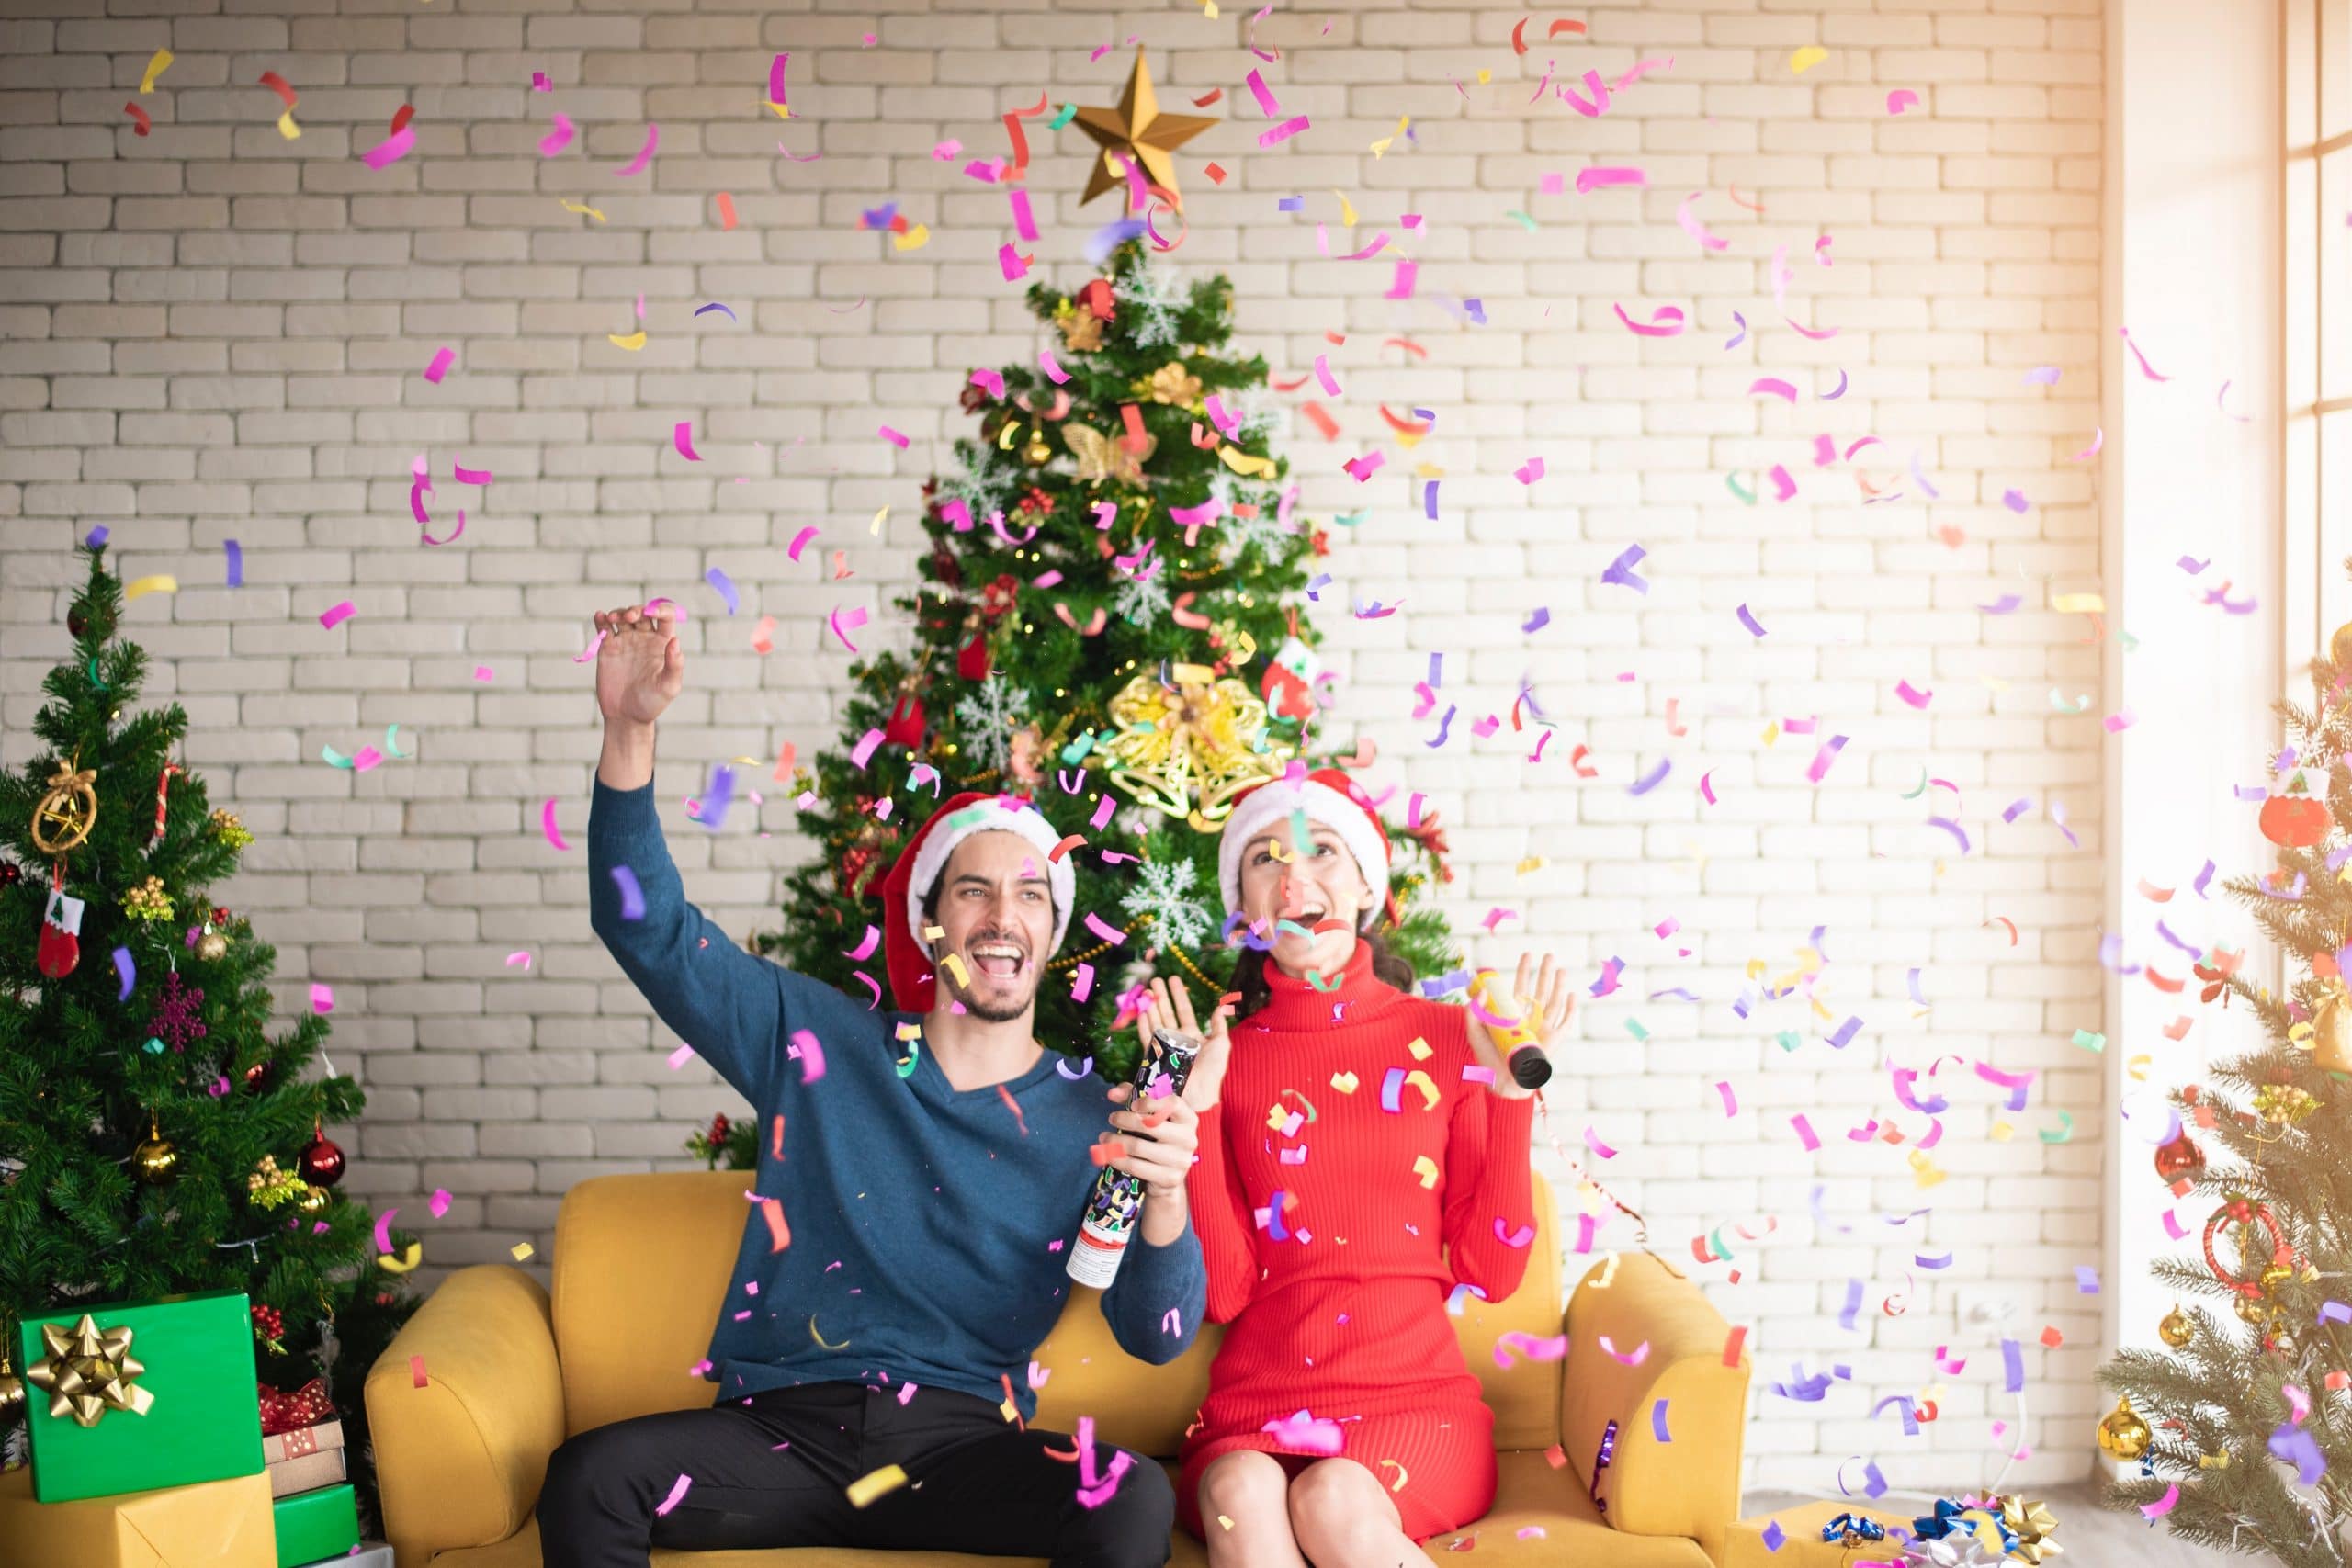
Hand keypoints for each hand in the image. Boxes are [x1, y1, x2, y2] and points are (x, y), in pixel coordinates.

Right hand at [594, 605, 682, 726]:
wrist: (626, 717)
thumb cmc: (652, 703)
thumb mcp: (668, 686)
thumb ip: (674, 664)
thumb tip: (675, 640)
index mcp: (663, 644)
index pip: (666, 617)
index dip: (660, 609)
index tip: (651, 613)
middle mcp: (645, 639)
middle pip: (642, 613)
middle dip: (636, 610)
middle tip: (630, 618)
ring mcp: (626, 641)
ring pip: (622, 617)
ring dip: (618, 612)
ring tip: (613, 618)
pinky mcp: (608, 648)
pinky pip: (604, 628)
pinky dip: (601, 619)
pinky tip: (600, 617)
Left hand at [1103, 1080, 1199, 1201]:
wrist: (1167, 1176)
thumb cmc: (1158, 1138)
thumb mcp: (1151, 1115)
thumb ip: (1133, 1097)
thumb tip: (1112, 1093)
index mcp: (1188, 1119)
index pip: (1173, 1103)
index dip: (1150, 1101)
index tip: (1132, 1104)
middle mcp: (1188, 1139)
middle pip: (1150, 1124)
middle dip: (1125, 1119)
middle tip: (1112, 1118)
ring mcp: (1180, 1161)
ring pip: (1138, 1146)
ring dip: (1115, 1141)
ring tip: (1105, 1137)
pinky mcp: (1169, 1178)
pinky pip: (1135, 1166)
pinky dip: (1118, 1159)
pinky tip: (1110, 1154)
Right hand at [1136, 974, 1232, 1111]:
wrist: (1201, 1095)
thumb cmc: (1213, 1071)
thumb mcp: (1222, 1044)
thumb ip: (1219, 1025)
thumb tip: (1220, 1006)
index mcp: (1193, 1035)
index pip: (1184, 1010)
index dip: (1179, 994)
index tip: (1173, 978)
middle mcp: (1177, 1039)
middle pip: (1166, 1012)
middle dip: (1161, 996)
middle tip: (1154, 980)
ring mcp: (1165, 1047)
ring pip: (1155, 1021)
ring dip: (1150, 1006)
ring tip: (1146, 991)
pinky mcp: (1155, 1057)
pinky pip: (1147, 1038)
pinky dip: (1144, 1025)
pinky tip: (1142, 1011)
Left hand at [1468, 952, 1574, 1098]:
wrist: (1502, 1081)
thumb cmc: (1488, 1058)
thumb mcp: (1475, 1033)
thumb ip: (1473, 1013)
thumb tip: (1481, 993)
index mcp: (1513, 1013)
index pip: (1520, 987)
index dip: (1524, 971)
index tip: (1527, 955)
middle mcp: (1530, 1017)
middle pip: (1540, 990)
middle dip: (1545, 973)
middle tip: (1549, 955)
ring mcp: (1543, 1027)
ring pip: (1554, 1002)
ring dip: (1559, 985)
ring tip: (1561, 969)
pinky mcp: (1553, 1040)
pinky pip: (1565, 1022)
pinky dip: (1570, 1009)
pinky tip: (1572, 995)